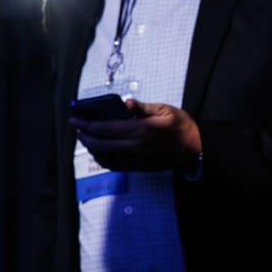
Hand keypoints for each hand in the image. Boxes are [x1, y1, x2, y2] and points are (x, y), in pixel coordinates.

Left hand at [69, 100, 201, 172]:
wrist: (197, 149)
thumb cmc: (182, 126)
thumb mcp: (166, 110)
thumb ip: (143, 108)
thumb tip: (126, 103)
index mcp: (141, 131)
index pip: (106, 129)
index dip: (87, 125)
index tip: (74, 120)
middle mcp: (136, 147)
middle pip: (101, 145)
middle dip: (85, 137)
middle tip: (76, 129)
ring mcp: (137, 160)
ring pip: (105, 158)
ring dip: (92, 149)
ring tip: (85, 138)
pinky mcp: (140, 168)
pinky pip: (115, 166)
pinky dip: (102, 160)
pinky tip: (99, 152)